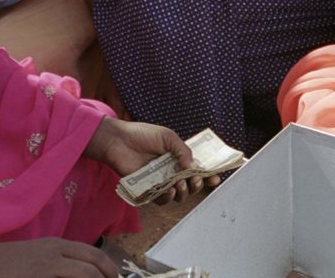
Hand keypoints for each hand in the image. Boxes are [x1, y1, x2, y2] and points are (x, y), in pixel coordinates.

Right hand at [0, 231, 116, 277]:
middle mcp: (53, 254)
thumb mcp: (36, 258)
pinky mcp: (33, 277)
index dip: (110, 270)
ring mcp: (43, 268)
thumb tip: (86, 273)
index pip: (94, 256)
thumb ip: (59, 265)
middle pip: (93, 268)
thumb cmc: (5, 265)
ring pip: (84, 275)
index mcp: (55, 246)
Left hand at [84, 118, 220, 203]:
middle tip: (195, 180)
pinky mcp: (148, 189)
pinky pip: (162, 199)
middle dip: (197, 185)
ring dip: (184, 192)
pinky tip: (169, 189)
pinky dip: (168, 197)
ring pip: (179, 194)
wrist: (119, 141)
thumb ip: (182, 150)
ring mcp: (160, 181)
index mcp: (178, 158)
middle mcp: (171, 171)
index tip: (215, 178)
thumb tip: (193, 165)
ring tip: (180, 184)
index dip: (208, 175)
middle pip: (191, 185)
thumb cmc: (142, 135)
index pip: (197, 169)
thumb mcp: (167, 137)